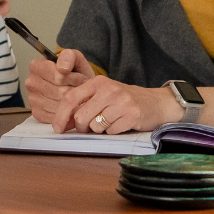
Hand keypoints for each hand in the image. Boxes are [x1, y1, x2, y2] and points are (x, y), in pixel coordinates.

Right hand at [24, 49, 94, 124]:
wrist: (75, 85)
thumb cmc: (74, 72)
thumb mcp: (75, 58)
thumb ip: (69, 56)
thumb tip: (62, 68)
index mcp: (37, 66)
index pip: (59, 77)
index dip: (74, 78)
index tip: (79, 77)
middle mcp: (31, 83)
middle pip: (60, 93)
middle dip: (75, 90)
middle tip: (80, 87)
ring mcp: (32, 99)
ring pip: (60, 106)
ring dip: (72, 102)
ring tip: (75, 94)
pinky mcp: (37, 113)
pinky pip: (57, 117)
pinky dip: (67, 112)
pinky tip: (69, 104)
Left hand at [56, 77, 178, 134]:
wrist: (156, 102)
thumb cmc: (124, 100)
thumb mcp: (103, 94)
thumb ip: (84, 104)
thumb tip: (63, 122)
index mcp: (98, 82)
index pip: (71, 98)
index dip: (61, 115)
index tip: (58, 128)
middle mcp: (109, 89)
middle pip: (81, 116)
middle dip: (82, 127)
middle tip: (90, 127)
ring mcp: (121, 102)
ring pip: (95, 126)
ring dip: (99, 129)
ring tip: (111, 120)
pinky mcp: (132, 115)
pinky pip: (111, 131)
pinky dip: (113, 131)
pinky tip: (121, 123)